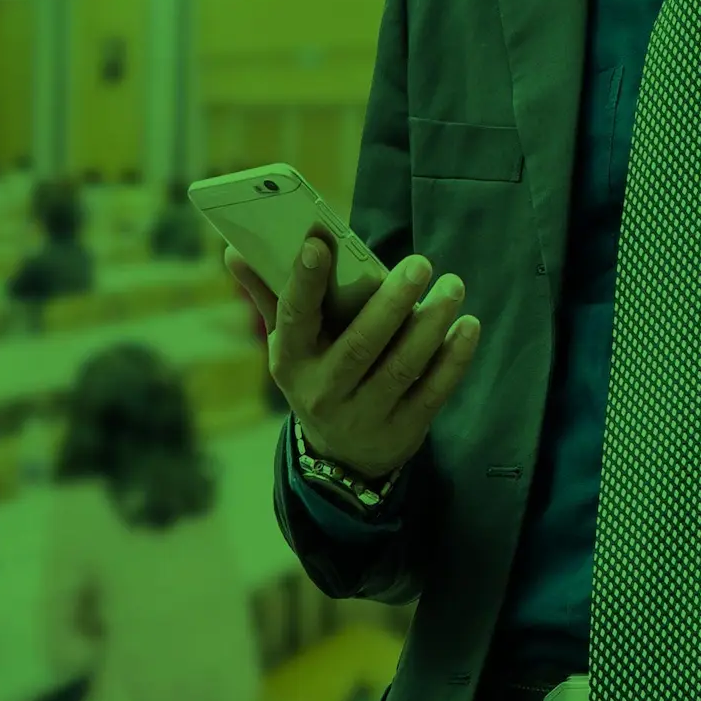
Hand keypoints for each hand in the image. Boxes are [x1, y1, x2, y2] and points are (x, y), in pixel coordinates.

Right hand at [225, 237, 480, 478]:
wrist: (340, 457)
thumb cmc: (315, 375)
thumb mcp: (288, 345)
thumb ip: (269, 296)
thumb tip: (233, 251)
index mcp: (291, 360)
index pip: (293, 318)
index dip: (304, 280)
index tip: (319, 242)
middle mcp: (323, 391)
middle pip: (359, 345)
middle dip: (391, 303)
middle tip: (420, 263)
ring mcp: (364, 416)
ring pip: (401, 367)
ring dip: (430, 325)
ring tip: (452, 286)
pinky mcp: (402, 432)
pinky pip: (432, 392)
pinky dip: (454, 359)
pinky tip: (467, 326)